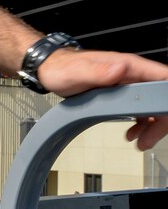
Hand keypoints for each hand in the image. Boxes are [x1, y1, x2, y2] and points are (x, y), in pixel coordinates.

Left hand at [38, 48, 167, 149]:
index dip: (167, 97)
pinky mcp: (122, 95)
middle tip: (148, 140)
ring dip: (151, 127)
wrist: (51, 70)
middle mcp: (132, 75)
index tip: (165, 115)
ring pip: (152, 107)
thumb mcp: (79, 71)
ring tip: (140, 142)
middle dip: (160, 121)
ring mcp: (129, 85)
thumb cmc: (63, 67)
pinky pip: (140, 111)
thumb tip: (121, 68)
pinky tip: (132, 135)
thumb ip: (99, 71)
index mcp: (129, 66)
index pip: (163, 77)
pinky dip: (140, 125)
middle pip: (161, 98)